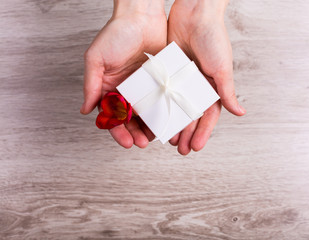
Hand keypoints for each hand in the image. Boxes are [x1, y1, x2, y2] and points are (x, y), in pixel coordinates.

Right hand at [80, 0, 166, 148]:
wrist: (142, 16)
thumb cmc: (116, 34)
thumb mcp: (96, 59)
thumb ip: (91, 85)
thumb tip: (85, 110)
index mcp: (109, 87)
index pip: (111, 115)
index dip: (117, 130)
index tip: (126, 142)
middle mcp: (125, 89)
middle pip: (129, 118)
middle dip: (134, 132)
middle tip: (142, 143)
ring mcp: (143, 86)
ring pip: (145, 113)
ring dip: (148, 127)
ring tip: (154, 137)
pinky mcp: (158, 81)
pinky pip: (160, 100)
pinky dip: (162, 112)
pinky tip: (166, 121)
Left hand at [167, 0, 245, 154]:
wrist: (194, 12)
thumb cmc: (213, 38)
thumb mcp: (222, 68)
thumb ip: (227, 92)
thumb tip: (240, 113)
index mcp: (212, 86)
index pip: (208, 116)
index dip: (203, 132)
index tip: (196, 148)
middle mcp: (197, 85)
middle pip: (191, 115)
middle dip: (187, 133)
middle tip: (180, 149)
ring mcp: (181, 79)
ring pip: (175, 106)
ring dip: (172, 123)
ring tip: (166, 139)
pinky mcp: (167, 70)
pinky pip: (162, 91)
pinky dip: (159, 104)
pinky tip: (153, 117)